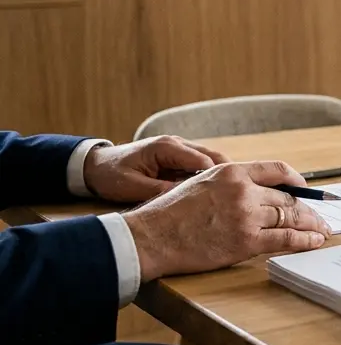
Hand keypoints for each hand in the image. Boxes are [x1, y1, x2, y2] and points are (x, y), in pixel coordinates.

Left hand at [84, 135, 229, 202]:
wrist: (95, 166)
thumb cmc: (111, 175)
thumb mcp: (131, 186)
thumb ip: (159, 191)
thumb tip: (186, 200)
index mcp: (167, 147)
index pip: (203, 160)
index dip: (220, 178)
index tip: (232, 195)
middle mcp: (177, 144)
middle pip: (214, 157)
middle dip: (229, 176)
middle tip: (241, 195)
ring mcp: (179, 150)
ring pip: (211, 162)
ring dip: (222, 178)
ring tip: (233, 197)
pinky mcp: (178, 159)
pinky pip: (200, 167)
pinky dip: (211, 179)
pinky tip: (217, 195)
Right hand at [122, 161, 330, 282]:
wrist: (150, 237)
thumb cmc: (169, 213)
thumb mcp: (200, 181)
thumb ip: (229, 183)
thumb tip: (254, 190)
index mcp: (232, 171)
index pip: (277, 170)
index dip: (297, 181)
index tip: (305, 189)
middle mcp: (243, 190)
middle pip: (287, 197)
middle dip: (306, 208)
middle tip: (319, 216)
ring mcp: (246, 215)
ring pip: (290, 216)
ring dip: (311, 224)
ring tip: (322, 230)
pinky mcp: (246, 241)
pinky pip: (285, 238)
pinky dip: (305, 239)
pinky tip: (314, 241)